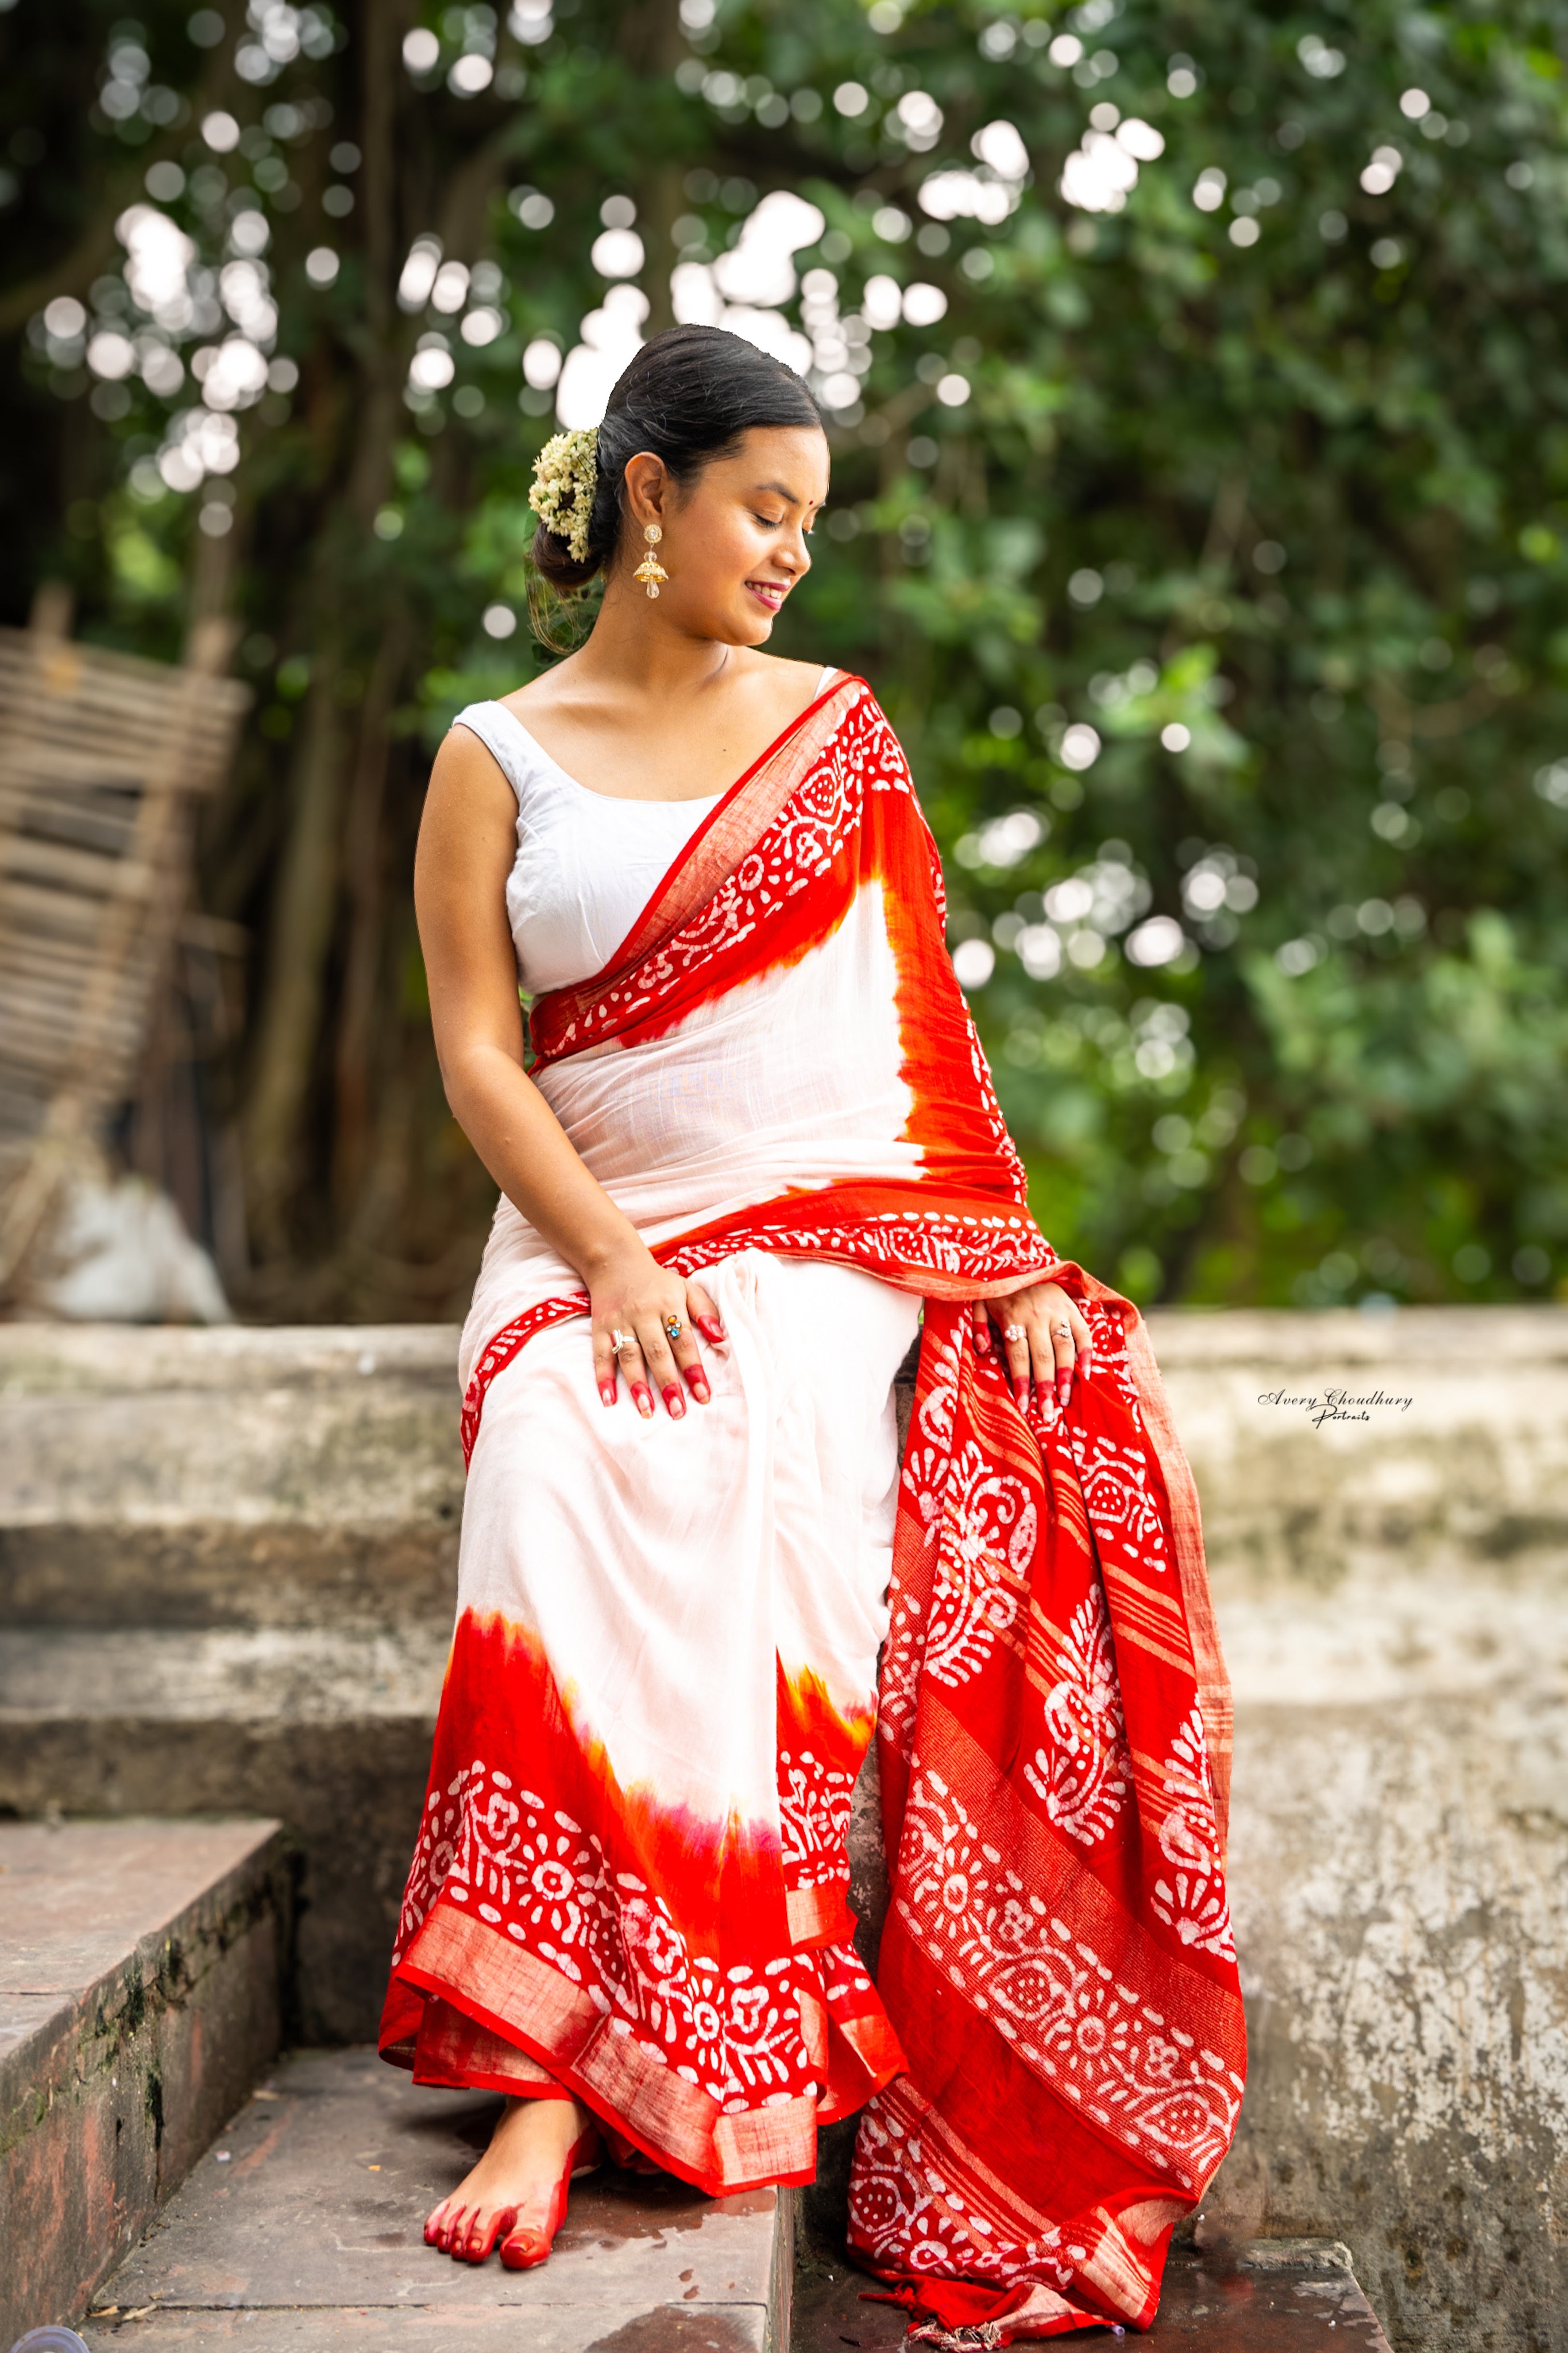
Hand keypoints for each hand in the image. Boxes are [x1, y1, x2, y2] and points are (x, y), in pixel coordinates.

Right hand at [589, 1246, 724, 1421]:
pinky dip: (603, 1378)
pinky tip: (608, 1400)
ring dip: (637, 1384)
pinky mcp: (600, 1327)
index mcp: (669, 1305)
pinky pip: (601, 1354)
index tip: (703, 1396)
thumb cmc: (658, 1283)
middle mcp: (644, 1314)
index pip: (684, 1342)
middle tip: (678, 1411)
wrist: (615, 1262)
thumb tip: (720, 1338)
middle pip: (658, 1352)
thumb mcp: (686, 1288)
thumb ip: (705, 1311)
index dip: (694, 1369)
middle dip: (668, 1382)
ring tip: (647, 1411)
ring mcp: (620, 1321)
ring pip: (629, 1355)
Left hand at [971, 1281, 1093, 1415]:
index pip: (1018, 1356)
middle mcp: (1037, 1315)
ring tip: (1067, 1399)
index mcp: (1013, 1316)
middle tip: (1050, 1414)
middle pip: (1043, 1357)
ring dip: (1066, 1375)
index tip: (1024, 1407)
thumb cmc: (998, 1288)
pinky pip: (1083, 1332)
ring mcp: (1057, 1311)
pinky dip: (1087, 1352)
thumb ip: (978, 1326)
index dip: (1022, 1383)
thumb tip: (984, 1351)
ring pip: (1064, 1348)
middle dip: (1045, 1388)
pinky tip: (1087, 1373)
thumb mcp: (979, 1302)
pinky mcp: (1072, 1307)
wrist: (1022, 1258)